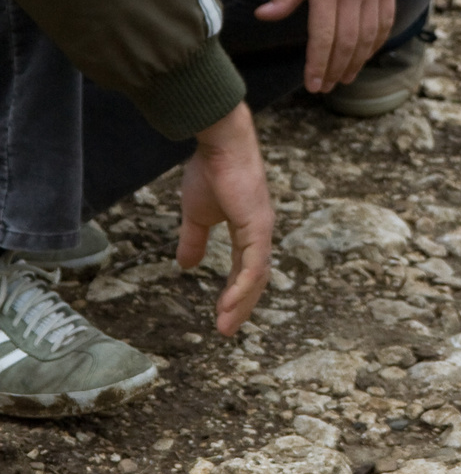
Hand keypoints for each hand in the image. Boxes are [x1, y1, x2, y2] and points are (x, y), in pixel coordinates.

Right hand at [177, 102, 273, 335]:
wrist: (220, 143)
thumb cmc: (211, 171)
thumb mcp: (196, 214)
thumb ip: (194, 240)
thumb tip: (185, 266)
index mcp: (248, 229)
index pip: (246, 268)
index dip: (235, 292)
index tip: (222, 315)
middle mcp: (260, 232)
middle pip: (256, 278)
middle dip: (242, 305)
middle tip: (226, 329)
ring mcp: (262, 230)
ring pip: (257, 276)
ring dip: (242, 303)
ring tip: (226, 325)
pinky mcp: (259, 227)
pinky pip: (253, 266)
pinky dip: (243, 287)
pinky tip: (230, 304)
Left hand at [255, 0, 402, 93]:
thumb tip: (263, 17)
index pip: (322, 35)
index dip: (317, 64)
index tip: (312, 84)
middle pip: (346, 43)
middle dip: (334, 70)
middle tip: (324, 87)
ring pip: (367, 38)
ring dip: (355, 63)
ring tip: (343, 78)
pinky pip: (385, 23)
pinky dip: (375, 45)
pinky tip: (364, 56)